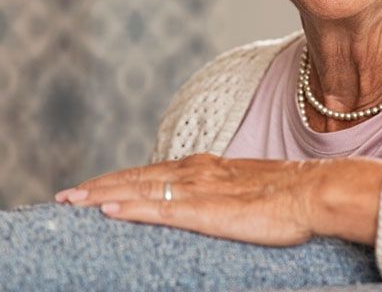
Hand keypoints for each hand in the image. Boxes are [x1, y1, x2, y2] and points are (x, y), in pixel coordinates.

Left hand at [54, 153, 381, 246]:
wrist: (317, 191)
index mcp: (207, 167)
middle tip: (64, 199)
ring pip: (141, 189)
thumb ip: (223, 194)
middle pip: (137, 178)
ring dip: (104, 195)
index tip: (90, 191)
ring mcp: (201, 190)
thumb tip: (212, 206)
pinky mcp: (209, 211)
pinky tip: (110, 213)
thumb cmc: (291, 195)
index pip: (152, 173)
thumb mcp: (248, 190)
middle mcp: (197, 172)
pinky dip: (132, 208)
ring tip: (73, 204)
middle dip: (98, 187)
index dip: (119, 181)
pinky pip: (162, 209)